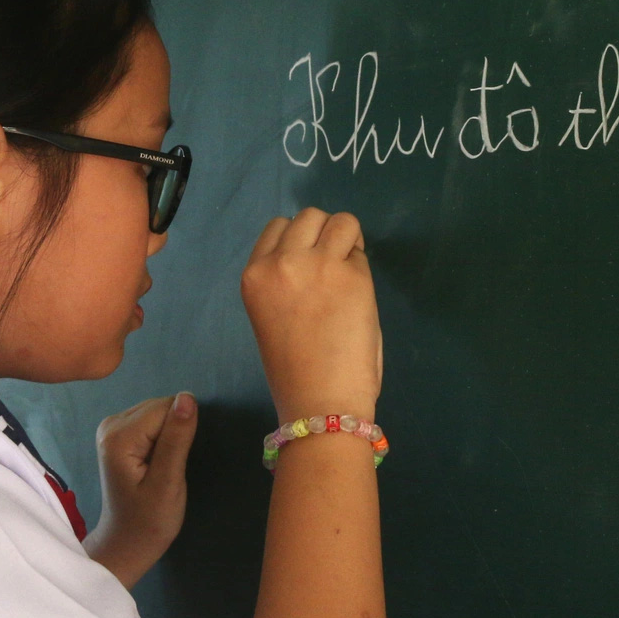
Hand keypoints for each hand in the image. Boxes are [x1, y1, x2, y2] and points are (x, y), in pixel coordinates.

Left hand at [83, 391, 198, 588]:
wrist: (127, 542)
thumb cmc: (149, 520)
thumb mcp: (168, 483)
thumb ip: (177, 439)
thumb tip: (188, 397)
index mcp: (119, 436)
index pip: (166, 408)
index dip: (182, 433)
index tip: (175, 464)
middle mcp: (110, 424)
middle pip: (160, 407)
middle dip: (175, 433)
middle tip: (169, 468)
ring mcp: (111, 428)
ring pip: (158, 413)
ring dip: (170, 437)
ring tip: (163, 467)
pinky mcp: (118, 434)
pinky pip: (152, 422)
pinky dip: (162, 438)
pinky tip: (157, 462)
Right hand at [241, 207, 383, 424]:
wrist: (319, 402)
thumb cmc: (296, 373)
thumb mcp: (273, 315)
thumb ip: (288, 281)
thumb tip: (318, 259)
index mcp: (254, 276)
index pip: (277, 227)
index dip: (301, 241)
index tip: (311, 265)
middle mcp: (281, 262)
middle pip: (308, 215)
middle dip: (325, 234)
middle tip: (335, 270)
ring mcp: (317, 264)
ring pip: (339, 220)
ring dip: (348, 240)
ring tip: (349, 276)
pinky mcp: (352, 275)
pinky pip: (361, 251)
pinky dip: (363, 264)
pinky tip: (360, 294)